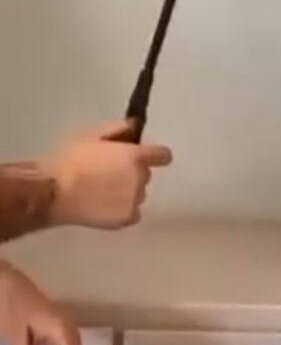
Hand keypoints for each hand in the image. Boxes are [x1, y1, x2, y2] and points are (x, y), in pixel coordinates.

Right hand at [39, 120, 171, 228]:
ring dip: (126, 192)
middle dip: (131, 173)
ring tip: (99, 192)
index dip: (156, 155)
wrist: (53, 192)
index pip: (163, 155)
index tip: (147, 156)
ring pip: (138, 194)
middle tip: (106, 175)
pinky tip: (103, 207)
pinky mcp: (128, 219)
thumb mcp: (90, 135)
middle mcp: (140, 179)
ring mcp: (136, 200)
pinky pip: (132, 213)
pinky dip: (122, 210)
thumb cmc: (69, 160)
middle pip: (144, 175)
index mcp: (134, 157)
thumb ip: (118, 129)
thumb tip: (135, 126)